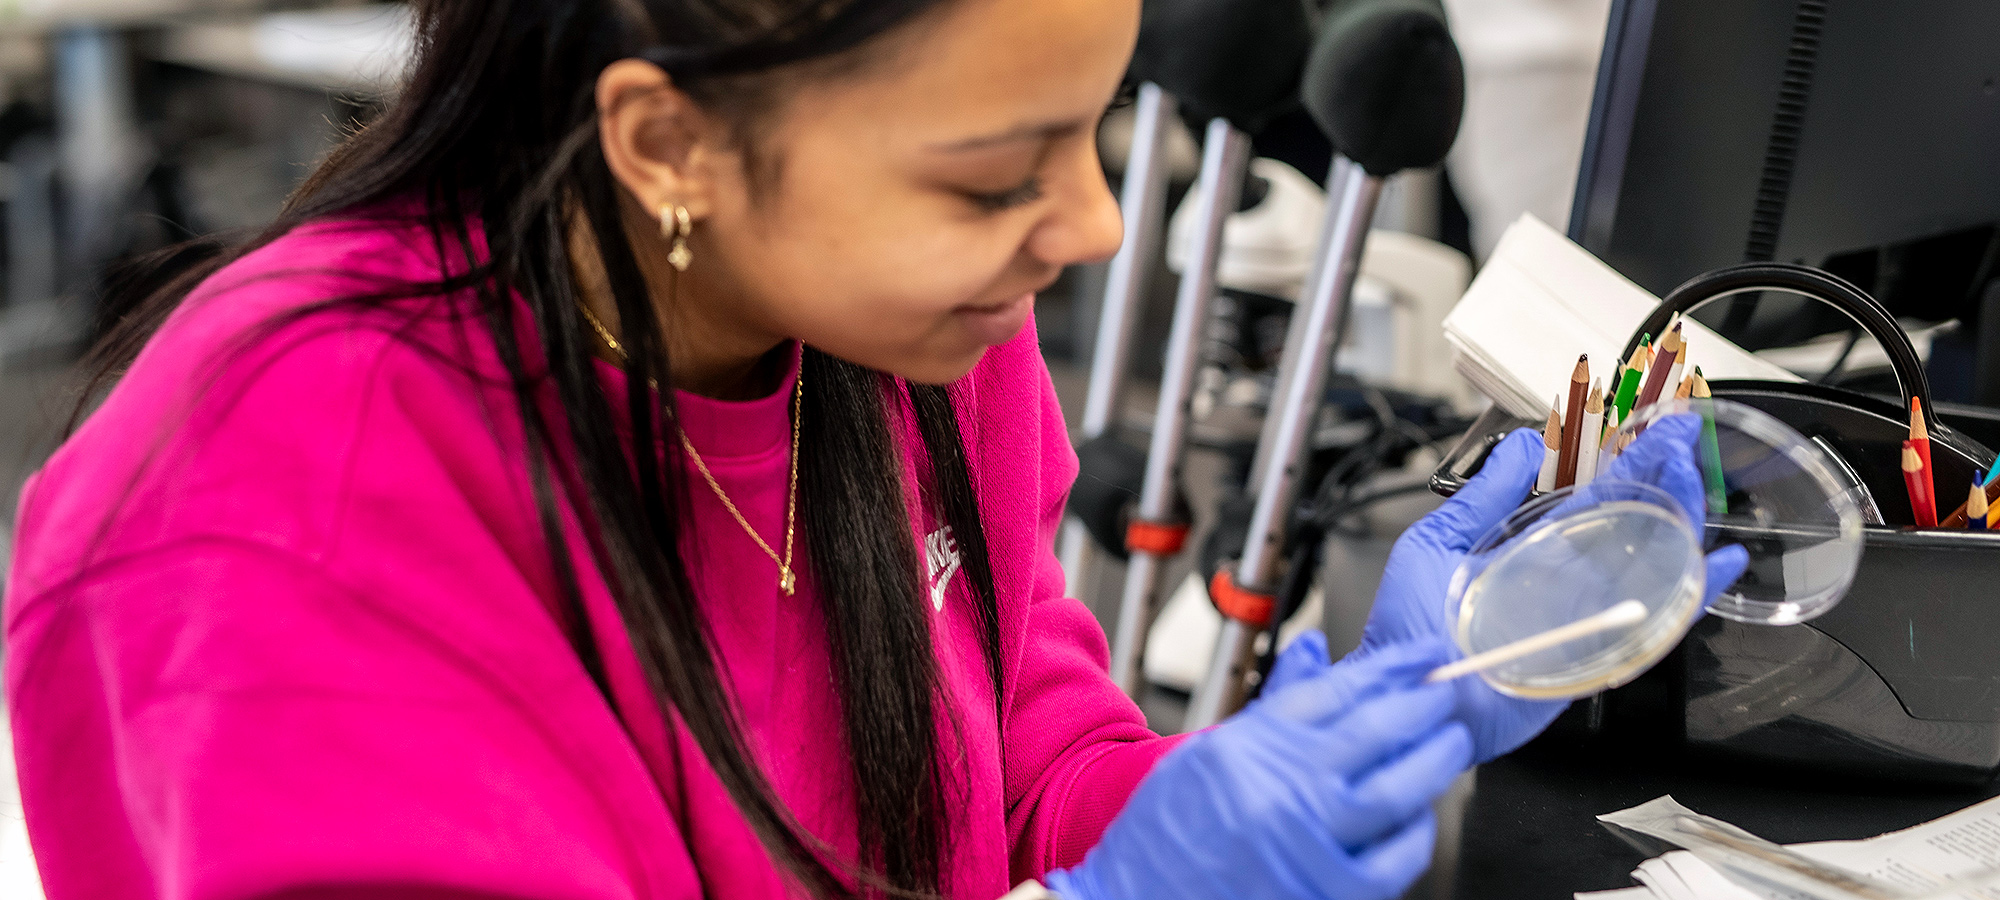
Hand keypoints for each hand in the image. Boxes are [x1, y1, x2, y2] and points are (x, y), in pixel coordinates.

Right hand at [1046, 641, 1473, 899]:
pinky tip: (1418, 817)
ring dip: (1432, 762)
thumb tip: (1318, 650)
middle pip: (1375, 732)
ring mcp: (1305, 846)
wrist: (1133, 897)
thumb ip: (1278, 705)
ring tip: (1447, 745)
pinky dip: (1415, 835)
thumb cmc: (1172, 829)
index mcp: (1250, 746)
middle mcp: (1279, 791)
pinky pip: (1392, 862)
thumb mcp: (1216, 751)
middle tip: (1446, 694)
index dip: (1392, 667)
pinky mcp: (1324, 893)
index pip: (1337, 691)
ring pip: (1395, 795)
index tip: (1423, 656)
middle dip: (1424, 706)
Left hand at [1361, 420, 1749, 761]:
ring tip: (1694, 479)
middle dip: (1659, 478)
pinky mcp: (1595, 654)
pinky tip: (1717, 564)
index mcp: (1529, 551)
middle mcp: (1564, 581)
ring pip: (1649, 563)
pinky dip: (1692, 594)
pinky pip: (1653, 624)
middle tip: (1684, 437)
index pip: (1588, 497)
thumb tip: (1521, 444)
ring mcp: (1585, 615)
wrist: (1408, 691)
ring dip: (1678, 520)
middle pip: (1628, 521)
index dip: (1620, 462)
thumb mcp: (1437, 541)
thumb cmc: (1408, 627)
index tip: (1647, 426)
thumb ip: (1483, 495)